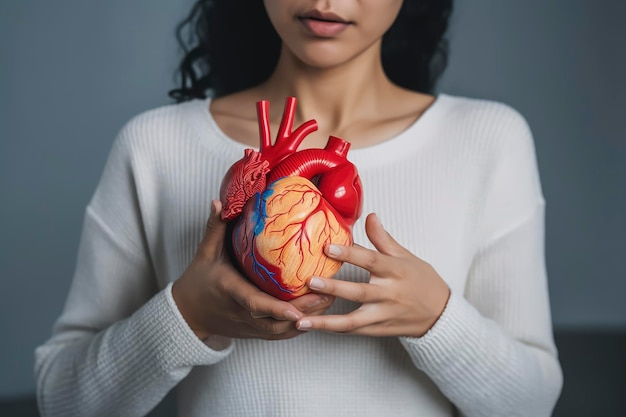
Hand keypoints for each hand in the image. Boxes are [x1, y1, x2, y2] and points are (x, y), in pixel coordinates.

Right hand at [172, 200, 334, 342]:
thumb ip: (215, 228)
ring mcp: (250, 326)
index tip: (296, 310)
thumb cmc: (199, 280)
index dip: (276, 309)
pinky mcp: (256, 332)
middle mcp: (242, 313)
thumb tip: (218, 201)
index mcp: (230, 291)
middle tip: (330, 294)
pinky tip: (319, 314)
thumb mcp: (205, 253)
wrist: (189, 314)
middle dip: (304, 312)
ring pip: (282, 331)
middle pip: (276, 321)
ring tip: (330, 301)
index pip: (254, 303)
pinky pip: (280, 334)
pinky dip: (300, 327)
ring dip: (308, 320)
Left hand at [296, 213, 449, 337]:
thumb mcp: (406, 256)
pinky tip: (311, 326)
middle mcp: (390, 294)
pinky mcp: (379, 330)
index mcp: (396, 271)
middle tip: (310, 281)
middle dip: (334, 287)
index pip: (371, 261)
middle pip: (359, 292)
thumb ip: (383, 239)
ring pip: (353, 320)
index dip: (350, 254)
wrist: (440, 315)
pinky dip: (332, 330)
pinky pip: (353, 331)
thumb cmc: (422, 282)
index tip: (328, 247)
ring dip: (326, 320)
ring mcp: (383, 315)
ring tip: (302, 318)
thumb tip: (369, 215)